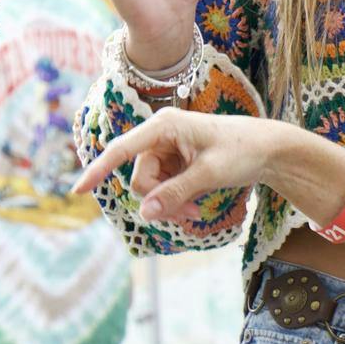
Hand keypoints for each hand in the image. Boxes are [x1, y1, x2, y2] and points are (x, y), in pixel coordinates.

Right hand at [74, 106, 279, 222]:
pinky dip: (175, 201)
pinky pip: (161, 189)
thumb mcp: (210, 174)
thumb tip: (144, 213)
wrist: (267, 149)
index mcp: (165, 125)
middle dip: (159, 201)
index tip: (77, 190)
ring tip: (196, 212)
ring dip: (169, 204)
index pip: (122, 150)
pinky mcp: (173, 162)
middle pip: (139, 179)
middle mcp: (160, 134)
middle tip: (190, 217)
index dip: (98, 169)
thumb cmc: (242, 151)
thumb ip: (176, 193)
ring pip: (150, 188)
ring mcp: (166, 149)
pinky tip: (196, 205)